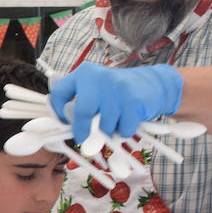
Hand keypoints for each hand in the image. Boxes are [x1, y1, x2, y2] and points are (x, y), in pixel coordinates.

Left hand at [49, 63, 184, 143]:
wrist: (154, 84)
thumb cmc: (118, 93)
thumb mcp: (96, 92)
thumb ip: (81, 105)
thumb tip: (67, 130)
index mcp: (83, 74)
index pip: (60, 92)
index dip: (57, 111)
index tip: (64, 123)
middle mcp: (98, 78)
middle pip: (82, 111)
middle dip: (82, 130)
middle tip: (83, 139)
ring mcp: (117, 88)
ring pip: (104, 125)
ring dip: (109, 131)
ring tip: (116, 121)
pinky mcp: (134, 100)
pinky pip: (123, 129)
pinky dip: (125, 131)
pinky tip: (130, 120)